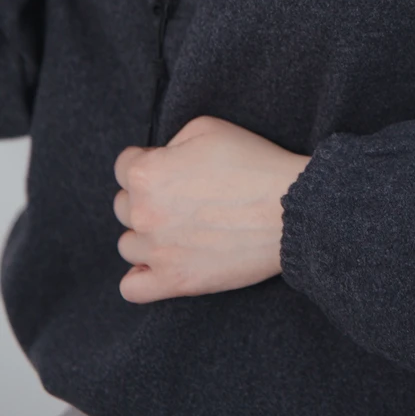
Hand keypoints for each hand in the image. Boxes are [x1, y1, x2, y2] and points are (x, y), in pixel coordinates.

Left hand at [113, 116, 311, 303]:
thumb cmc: (253, 163)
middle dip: (146, 196)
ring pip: (128, 245)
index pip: (124, 165)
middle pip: (123, 205)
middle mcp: (143, 214)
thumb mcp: (206, 127)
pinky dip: (141, 276)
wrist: (290, 208)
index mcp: (146, 174)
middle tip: (183, 195)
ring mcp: (158, 252)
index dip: (150, 160)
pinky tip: (162, 262)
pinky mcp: (176, 282)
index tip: (173, 165)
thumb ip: (170, 142)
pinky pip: (132, 288)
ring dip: (147, 234)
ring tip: (179, 227)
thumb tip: (160, 160)